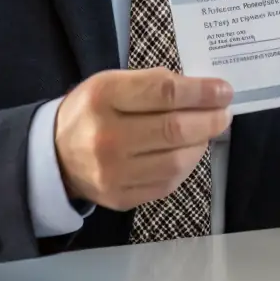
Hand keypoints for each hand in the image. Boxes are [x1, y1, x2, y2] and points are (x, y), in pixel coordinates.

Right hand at [54, 67, 232, 210]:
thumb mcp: (112, 82)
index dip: (202, 92)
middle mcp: (107, 136)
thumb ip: (153, 84)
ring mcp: (113, 173)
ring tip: (209, 130)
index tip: (224, 90)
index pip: (165, 92)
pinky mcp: (120, 198)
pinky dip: (187, 165)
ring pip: (177, 160)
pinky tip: (190, 151)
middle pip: (175, 129)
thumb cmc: (91, 110)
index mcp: (104, 96)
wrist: (54, 155)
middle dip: (210, 119)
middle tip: (225, 112)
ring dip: (202, 143)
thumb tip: (203, 92)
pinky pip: (168, 182)